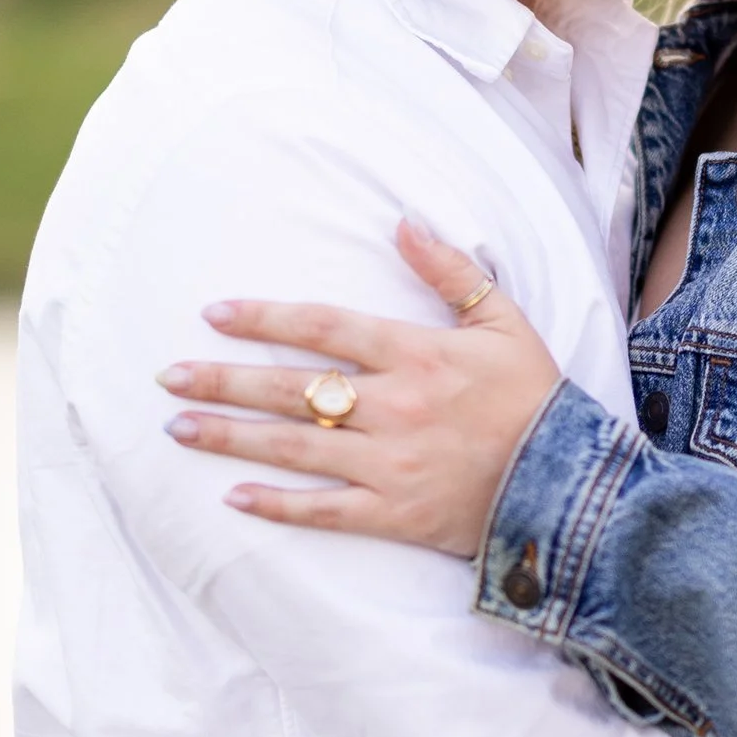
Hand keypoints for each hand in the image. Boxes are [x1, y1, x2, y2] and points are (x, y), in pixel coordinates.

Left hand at [157, 222, 562, 559]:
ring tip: (177, 427)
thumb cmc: (537, 399)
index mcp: (418, 354)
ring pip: (294, 448)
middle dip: (224, 380)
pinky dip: (278, 506)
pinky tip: (232, 498)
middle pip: (292, 388)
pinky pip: (324, 512)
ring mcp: (390, 465)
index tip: (214, 315)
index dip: (266, 319)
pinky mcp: (394, 515)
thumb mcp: (506, 322)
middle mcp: (394, 407)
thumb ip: (452, 272)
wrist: (569, 488)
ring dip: (231, 437)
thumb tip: (403, 222)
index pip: (325, 327)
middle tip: (167, 375)